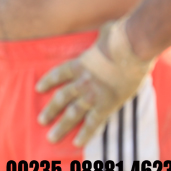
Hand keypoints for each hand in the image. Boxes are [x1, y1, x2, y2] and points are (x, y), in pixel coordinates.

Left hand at [36, 19, 152, 146]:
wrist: (132, 48)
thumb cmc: (120, 36)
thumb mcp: (104, 33)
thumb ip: (101, 35)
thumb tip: (107, 29)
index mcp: (79, 63)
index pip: (58, 74)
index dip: (48, 82)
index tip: (38, 88)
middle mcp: (82, 80)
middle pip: (61, 98)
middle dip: (50, 111)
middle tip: (41, 121)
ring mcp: (93, 93)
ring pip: (72, 113)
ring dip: (61, 126)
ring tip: (51, 137)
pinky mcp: (107, 104)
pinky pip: (94, 122)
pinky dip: (85, 133)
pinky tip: (77, 142)